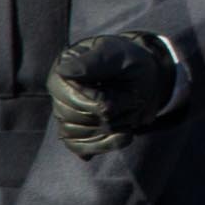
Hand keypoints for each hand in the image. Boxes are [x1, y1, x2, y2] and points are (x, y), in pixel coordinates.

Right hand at [47, 32, 174, 158]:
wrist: (145, 78)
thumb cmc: (130, 62)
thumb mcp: (118, 56)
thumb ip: (94, 62)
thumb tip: (62, 71)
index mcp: (64, 68)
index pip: (71, 97)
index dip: (100, 100)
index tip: (124, 88)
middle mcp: (59, 91)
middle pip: (73, 118)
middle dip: (109, 113)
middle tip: (133, 99)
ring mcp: (64, 113)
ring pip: (78, 134)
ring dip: (111, 126)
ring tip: (129, 110)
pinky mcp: (75, 132)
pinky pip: (80, 147)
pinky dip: (105, 144)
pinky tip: (124, 133)